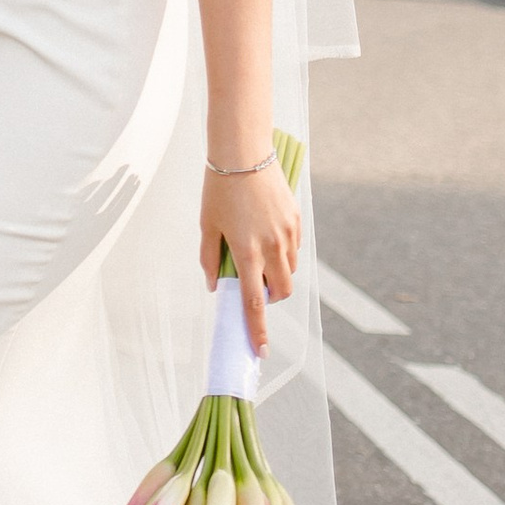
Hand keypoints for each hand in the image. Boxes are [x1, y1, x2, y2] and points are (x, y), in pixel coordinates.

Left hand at [200, 154, 300, 358]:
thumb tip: (214, 286)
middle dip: (271, 299)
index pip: (254, 303)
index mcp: (246, 252)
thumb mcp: (207, 226)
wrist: (244, 153)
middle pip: (282, 292)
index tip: (260, 351)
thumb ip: (209, 259)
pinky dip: (284, 254)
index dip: (257, 330)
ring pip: (291, 272)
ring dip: (277, 276)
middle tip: (254, 287)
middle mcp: (272, 247)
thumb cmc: (219, 190)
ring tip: (258, 256)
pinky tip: (268, 235)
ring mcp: (288, 233)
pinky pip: (295, 249)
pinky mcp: (297, 220)